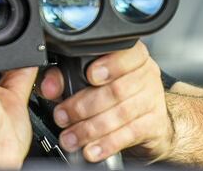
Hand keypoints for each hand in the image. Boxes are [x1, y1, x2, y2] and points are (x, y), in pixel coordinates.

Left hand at [38, 41, 173, 162]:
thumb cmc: (116, 93)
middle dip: (84, 106)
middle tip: (63, 117)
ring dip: (90, 128)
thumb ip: (65, 78)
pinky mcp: (154, 123)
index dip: (109, 65)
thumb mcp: (90, 80)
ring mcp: (152, 99)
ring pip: (121, 113)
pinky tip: (92, 149)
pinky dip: (107, 143)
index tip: (90, 76)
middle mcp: (145, 74)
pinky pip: (129, 134)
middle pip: (116, 89)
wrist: (147, 118)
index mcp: (132, 56)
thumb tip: (49, 86)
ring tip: (71, 138)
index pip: (127, 54)